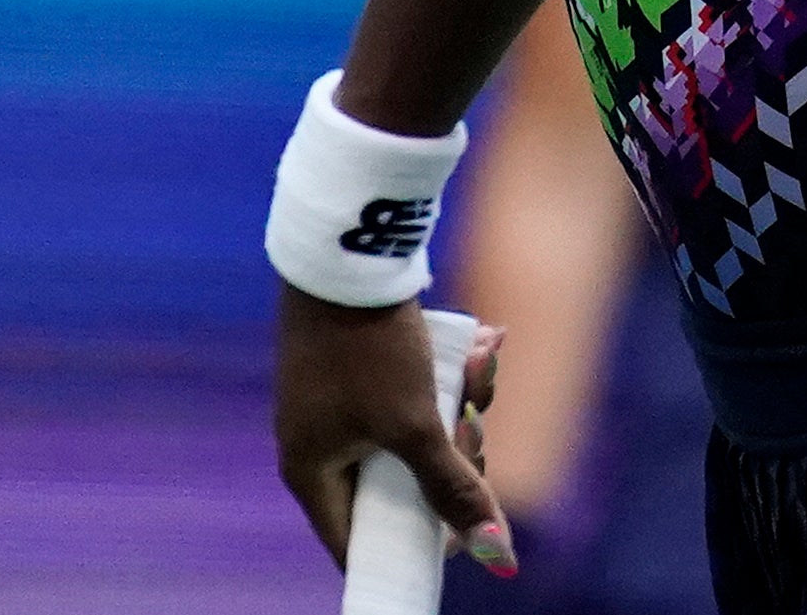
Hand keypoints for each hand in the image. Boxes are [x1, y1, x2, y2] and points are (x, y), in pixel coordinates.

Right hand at [274, 288, 516, 577]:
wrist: (350, 256)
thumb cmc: (371, 350)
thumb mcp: (416, 424)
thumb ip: (452, 487)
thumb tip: (495, 550)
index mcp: (311, 472)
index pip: (356, 541)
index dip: (410, 546)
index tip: (459, 532)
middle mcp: (316, 442)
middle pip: (397, 482)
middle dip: (451, 455)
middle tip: (474, 426)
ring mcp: (336, 401)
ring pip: (414, 431)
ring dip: (460, 403)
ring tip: (483, 366)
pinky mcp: (358, 366)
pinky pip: (412, 390)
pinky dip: (448, 374)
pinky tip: (484, 345)